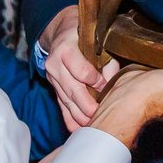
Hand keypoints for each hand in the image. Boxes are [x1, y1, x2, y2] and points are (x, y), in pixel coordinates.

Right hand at [38, 5, 112, 129]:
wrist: (61, 32)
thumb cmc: (83, 34)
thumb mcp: (96, 39)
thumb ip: (107, 61)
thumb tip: (110, 83)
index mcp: (65, 49)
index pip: (81, 71)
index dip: (94, 80)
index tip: (104, 85)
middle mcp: (55, 64)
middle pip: (72, 89)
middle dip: (87, 105)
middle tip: (99, 114)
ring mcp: (52, 77)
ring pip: (66, 100)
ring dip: (79, 115)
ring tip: (92, 125)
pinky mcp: (53, 87)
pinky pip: (61, 105)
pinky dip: (69, 118)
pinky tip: (76, 130)